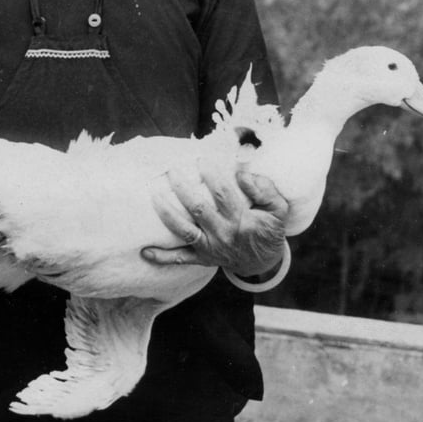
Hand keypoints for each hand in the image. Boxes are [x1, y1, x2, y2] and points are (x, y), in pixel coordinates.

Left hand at [141, 161, 287, 275]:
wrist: (263, 262)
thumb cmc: (268, 229)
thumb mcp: (278, 209)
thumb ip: (265, 189)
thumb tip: (243, 173)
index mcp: (242, 220)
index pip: (224, 194)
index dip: (211, 176)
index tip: (201, 159)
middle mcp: (223, 234)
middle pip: (198, 209)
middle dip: (182, 188)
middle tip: (172, 170)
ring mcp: (210, 248)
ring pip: (184, 231)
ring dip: (167, 214)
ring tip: (153, 195)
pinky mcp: (201, 258)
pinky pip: (180, 259)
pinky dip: (162, 257)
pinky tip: (144, 251)